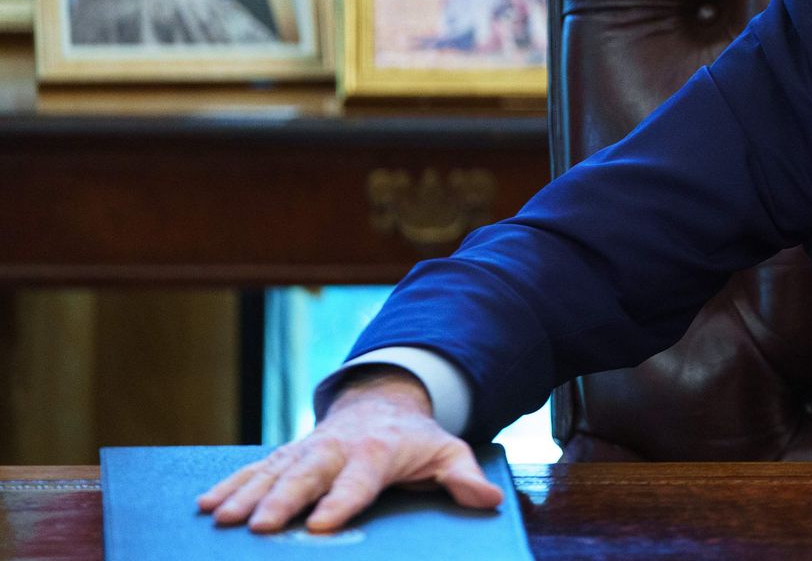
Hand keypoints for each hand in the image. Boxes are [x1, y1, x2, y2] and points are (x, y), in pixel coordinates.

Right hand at [196, 368, 503, 533]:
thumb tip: (489, 498)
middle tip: (258, 526)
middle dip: (282, 500)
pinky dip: (231, 484)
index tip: (321, 525)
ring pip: (274, 471)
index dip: (341, 501)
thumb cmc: (416, 438)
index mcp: (377, 451)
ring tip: (220, 519)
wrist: (384, 401)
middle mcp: (337, 448)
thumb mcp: (449, 451)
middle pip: (307, 475)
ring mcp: (309, 450)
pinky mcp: (289, 454)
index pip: (359, 479)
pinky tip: (206, 505)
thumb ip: (464, 476)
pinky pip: (256, 469)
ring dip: (246, 494)